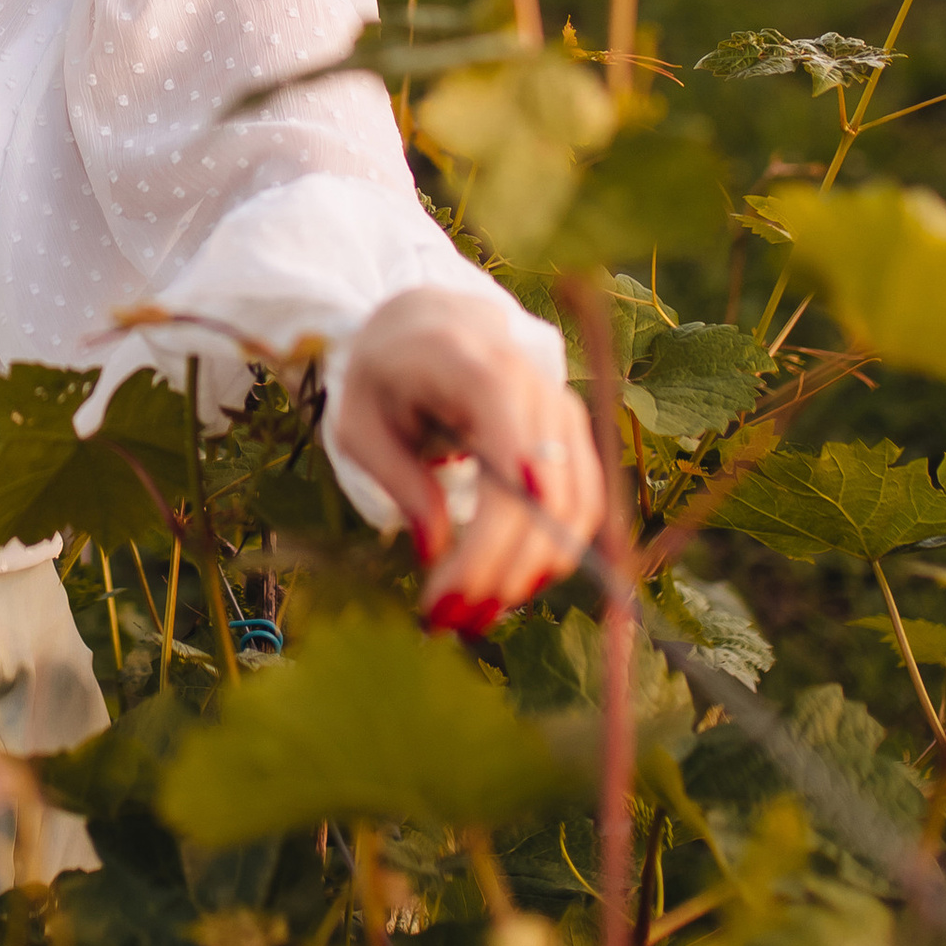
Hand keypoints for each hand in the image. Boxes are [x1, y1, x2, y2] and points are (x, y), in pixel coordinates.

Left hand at [330, 285, 603, 631]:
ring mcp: (564, 413)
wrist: (436, 326)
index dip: (499, 518)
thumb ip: (399, 480)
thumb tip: (435, 551)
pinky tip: (506, 586)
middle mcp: (534, 386)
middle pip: (543, 492)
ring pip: (574, 510)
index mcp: (473, 366)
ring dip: (528, 574)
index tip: (461, 584)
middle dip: (500, 568)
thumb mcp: (363, 422)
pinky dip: (550, 555)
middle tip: (447, 619)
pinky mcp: (575, 440)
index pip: (506, 438)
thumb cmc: (387, 376)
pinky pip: (582, 509)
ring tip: (472, 613)